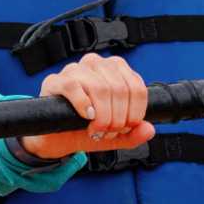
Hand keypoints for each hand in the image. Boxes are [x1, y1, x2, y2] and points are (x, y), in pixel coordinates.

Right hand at [19, 53, 154, 161]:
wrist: (56, 139)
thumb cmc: (85, 129)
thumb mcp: (114, 136)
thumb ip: (134, 134)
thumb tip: (149, 130)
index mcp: (115, 69)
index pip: (136, 86)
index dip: (135, 112)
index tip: (126, 127)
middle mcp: (96, 64)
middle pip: (119, 89)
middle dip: (118, 117)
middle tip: (109, 132)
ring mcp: (75, 70)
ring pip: (100, 87)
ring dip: (103, 115)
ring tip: (97, 129)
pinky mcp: (55, 81)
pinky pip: (73, 86)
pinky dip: (83, 104)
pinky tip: (86, 116)